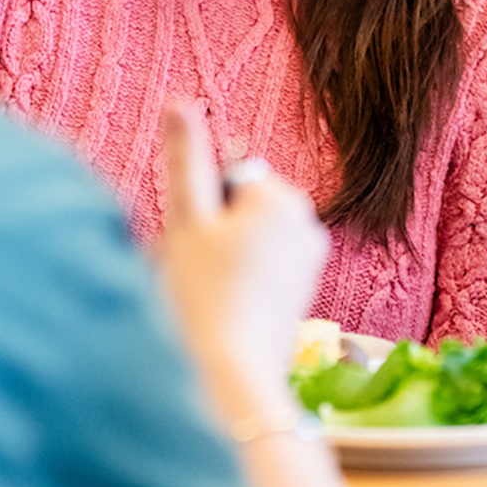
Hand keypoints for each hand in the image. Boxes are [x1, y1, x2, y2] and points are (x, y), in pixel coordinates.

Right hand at [158, 101, 328, 409]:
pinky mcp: (297, 299)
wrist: (229, 385)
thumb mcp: (187, 221)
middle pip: (235, 209)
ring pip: (242, 242)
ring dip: (214, 260)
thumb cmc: (202, 300)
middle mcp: (306, 227)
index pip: (224, 177)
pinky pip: (255, 272)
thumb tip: (180, 101)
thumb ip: (186, 157)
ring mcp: (306, 266)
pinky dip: (233, 286)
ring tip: (203, 298)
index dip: (198, 208)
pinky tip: (220, 314)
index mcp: (284, 199)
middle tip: (189, 273)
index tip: (191, 245)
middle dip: (206, 234)